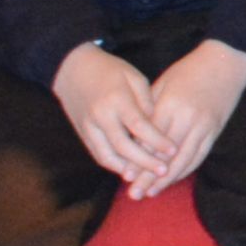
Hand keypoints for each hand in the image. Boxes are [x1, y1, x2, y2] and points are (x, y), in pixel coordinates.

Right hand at [50, 45, 175, 194]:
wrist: (73, 69)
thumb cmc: (109, 70)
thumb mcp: (133, 77)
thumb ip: (147, 100)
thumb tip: (157, 124)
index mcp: (116, 100)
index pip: (139, 126)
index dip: (157, 141)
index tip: (173, 150)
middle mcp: (100, 117)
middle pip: (124, 147)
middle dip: (145, 163)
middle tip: (163, 171)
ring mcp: (88, 128)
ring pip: (108, 157)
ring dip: (129, 170)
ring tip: (148, 176)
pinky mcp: (83, 135)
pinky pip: (99, 156)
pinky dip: (115, 165)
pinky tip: (131, 170)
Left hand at [135, 40, 245, 194]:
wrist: (226, 61)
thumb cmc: (189, 70)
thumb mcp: (163, 84)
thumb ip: (149, 109)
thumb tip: (133, 135)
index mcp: (170, 105)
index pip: (150, 140)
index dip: (137, 160)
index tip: (125, 176)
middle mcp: (187, 119)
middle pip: (165, 156)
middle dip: (148, 177)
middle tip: (134, 194)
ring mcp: (204, 126)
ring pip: (183, 160)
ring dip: (167, 180)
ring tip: (151, 193)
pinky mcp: (215, 130)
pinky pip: (199, 156)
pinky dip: (185, 170)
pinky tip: (173, 180)